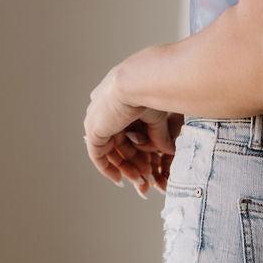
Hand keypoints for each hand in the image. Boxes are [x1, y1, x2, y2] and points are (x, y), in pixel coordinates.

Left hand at [84, 65, 182, 196]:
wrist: (141, 82)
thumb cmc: (151, 90)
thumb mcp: (159, 119)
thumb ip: (160, 136)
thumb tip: (169, 152)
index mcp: (119, 103)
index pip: (127, 133)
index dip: (140, 152)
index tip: (151, 165)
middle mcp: (105, 111)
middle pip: (118, 144)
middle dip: (134, 163)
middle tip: (147, 177)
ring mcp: (97, 120)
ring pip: (110, 151)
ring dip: (125, 168)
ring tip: (140, 180)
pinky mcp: (93, 130)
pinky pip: (97, 156)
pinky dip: (107, 169)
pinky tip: (120, 179)